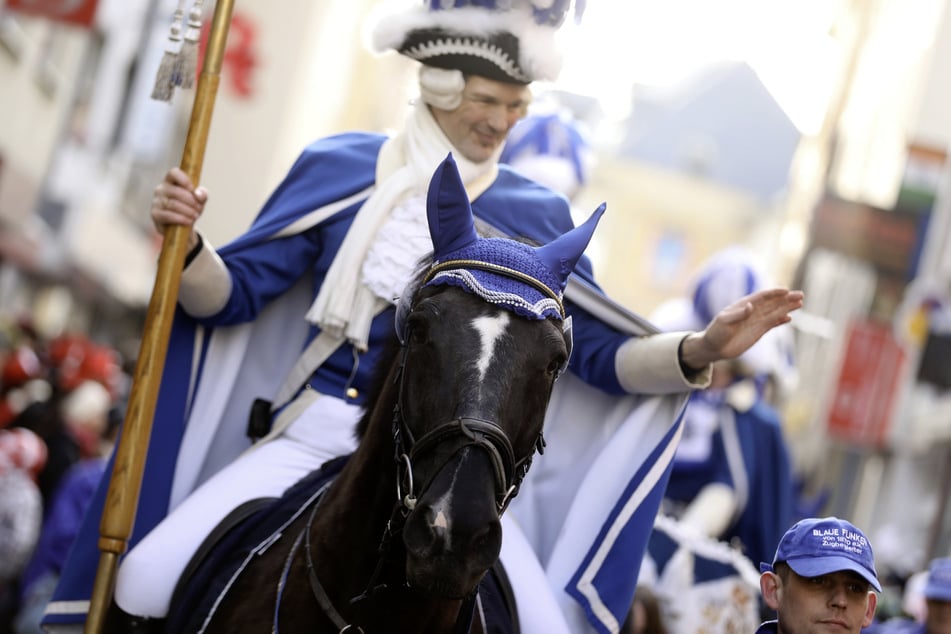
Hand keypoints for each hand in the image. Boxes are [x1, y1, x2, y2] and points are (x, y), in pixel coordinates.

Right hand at [151, 167, 207, 248]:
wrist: (181, 226)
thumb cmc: (189, 208)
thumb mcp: (199, 201)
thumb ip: (202, 195)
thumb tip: (198, 194)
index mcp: (171, 181)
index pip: (174, 173)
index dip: (183, 179)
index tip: (192, 189)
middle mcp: (161, 189)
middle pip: (175, 191)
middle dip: (190, 200)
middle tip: (199, 208)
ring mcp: (156, 201)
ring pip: (172, 204)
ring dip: (187, 210)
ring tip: (195, 216)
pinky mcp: (155, 214)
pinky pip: (167, 215)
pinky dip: (180, 218)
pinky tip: (189, 221)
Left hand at [679, 288, 802, 369]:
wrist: (713, 347)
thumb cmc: (715, 333)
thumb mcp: (724, 322)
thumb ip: (738, 315)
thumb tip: (750, 306)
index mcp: (743, 305)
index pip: (762, 296)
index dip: (774, 293)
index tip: (786, 291)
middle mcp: (752, 311)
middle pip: (772, 303)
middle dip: (786, 299)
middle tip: (800, 295)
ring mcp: (756, 321)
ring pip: (775, 312)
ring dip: (787, 307)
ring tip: (800, 303)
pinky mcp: (758, 331)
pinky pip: (772, 323)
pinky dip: (780, 320)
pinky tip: (789, 318)